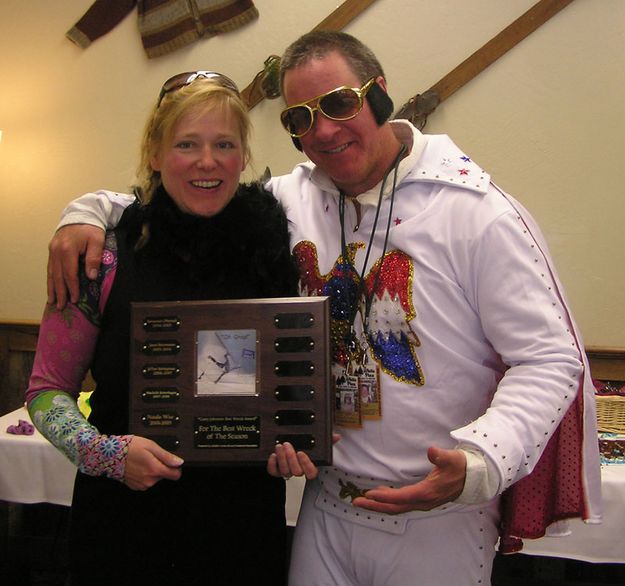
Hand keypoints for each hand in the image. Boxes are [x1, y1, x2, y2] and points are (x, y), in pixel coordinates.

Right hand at [47, 224, 104, 308]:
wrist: (81, 213)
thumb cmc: (92, 228)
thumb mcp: (97, 241)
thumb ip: (94, 258)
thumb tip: (91, 277)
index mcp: (67, 249)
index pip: (69, 274)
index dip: (72, 288)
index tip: (75, 300)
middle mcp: (57, 251)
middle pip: (57, 276)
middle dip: (59, 292)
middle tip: (60, 307)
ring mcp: (52, 250)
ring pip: (51, 272)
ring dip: (52, 288)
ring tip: (52, 301)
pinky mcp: (52, 249)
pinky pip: (50, 267)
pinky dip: (51, 278)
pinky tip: (51, 287)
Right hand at [123, 436, 183, 490]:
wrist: (110, 455)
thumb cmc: (130, 448)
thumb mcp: (151, 446)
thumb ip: (166, 456)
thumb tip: (179, 462)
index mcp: (155, 470)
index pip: (176, 475)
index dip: (176, 467)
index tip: (172, 462)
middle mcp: (149, 480)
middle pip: (164, 475)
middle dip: (161, 467)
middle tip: (151, 456)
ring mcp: (141, 485)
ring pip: (155, 478)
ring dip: (152, 470)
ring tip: (143, 460)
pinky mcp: (135, 486)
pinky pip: (146, 481)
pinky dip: (144, 474)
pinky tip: (137, 466)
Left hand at [266, 435, 340, 479]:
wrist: (290, 452)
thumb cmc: (305, 448)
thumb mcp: (317, 445)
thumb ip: (327, 441)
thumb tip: (336, 436)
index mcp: (309, 467)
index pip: (311, 472)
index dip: (306, 464)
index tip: (301, 453)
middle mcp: (298, 471)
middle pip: (296, 471)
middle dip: (291, 458)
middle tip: (287, 445)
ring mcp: (287, 472)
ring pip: (285, 471)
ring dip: (281, 458)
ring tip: (279, 446)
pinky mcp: (276, 471)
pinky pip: (273, 472)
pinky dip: (272, 464)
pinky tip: (272, 455)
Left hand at [352, 446, 466, 513]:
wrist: (473, 478)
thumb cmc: (461, 467)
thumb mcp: (452, 459)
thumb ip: (441, 456)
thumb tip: (432, 451)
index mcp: (427, 493)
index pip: (401, 497)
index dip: (385, 496)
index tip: (369, 494)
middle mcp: (423, 501)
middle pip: (395, 507)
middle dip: (375, 506)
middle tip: (356, 502)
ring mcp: (422, 502)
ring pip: (397, 507)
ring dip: (379, 505)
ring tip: (362, 500)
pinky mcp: (422, 499)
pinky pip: (401, 503)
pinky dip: (388, 501)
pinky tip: (380, 494)